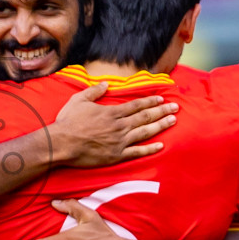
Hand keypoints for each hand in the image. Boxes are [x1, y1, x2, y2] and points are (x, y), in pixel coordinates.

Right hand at [50, 83, 176, 166]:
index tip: (162, 99)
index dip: (151, 102)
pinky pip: (137, 152)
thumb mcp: (79, 100)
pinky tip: (161, 145)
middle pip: (145, 117)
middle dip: (162, 112)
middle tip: (176, 108)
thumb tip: (105, 84)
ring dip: (161, 126)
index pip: (136, 105)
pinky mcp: (116, 155)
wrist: (62, 144)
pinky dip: (150, 149)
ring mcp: (120, 142)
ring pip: (145, 132)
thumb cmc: (68, 122)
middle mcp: (119, 126)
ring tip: (173, 121)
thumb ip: (94, 91)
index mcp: (112, 112)